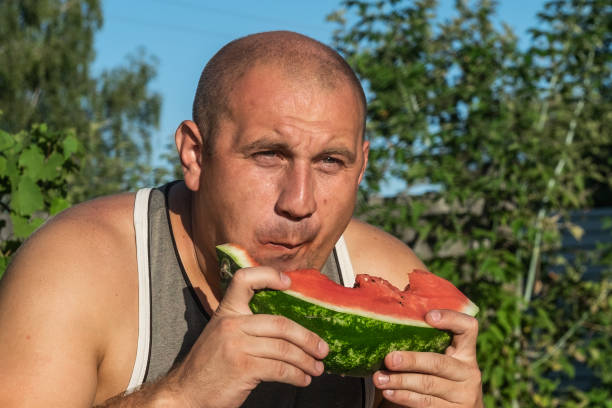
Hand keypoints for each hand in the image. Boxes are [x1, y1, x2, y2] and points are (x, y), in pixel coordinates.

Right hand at [165, 266, 328, 407]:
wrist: (185, 392)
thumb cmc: (209, 364)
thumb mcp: (221, 334)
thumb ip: (245, 324)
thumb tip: (287, 327)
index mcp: (226, 311)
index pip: (244, 279)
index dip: (268, 276)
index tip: (289, 283)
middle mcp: (231, 324)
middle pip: (281, 324)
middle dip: (307, 338)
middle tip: (323, 349)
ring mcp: (236, 345)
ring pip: (284, 349)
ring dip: (306, 361)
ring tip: (317, 368)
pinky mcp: (243, 367)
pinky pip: (280, 369)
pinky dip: (296, 375)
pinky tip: (303, 379)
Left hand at [373, 310, 482, 407]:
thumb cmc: (443, 377)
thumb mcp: (446, 358)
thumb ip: (430, 344)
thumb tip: (391, 324)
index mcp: (466, 352)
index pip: (468, 328)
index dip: (451, 319)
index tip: (428, 316)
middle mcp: (468, 372)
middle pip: (438, 363)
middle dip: (412, 360)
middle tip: (389, 358)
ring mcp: (462, 394)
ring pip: (428, 385)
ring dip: (400, 381)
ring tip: (379, 378)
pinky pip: (425, 403)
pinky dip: (404, 397)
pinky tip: (389, 392)